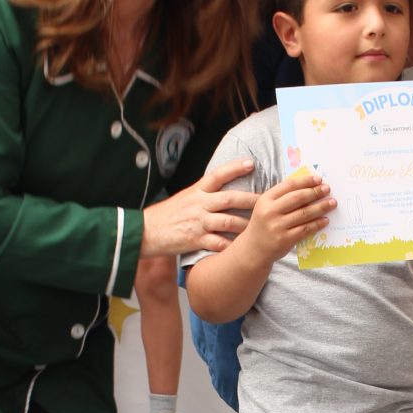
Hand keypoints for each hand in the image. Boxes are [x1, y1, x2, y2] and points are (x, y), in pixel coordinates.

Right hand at [140, 158, 261, 257]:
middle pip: (229, 199)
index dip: (234, 168)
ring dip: (245, 225)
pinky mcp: (195, 240)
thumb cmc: (166, 216)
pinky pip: (218, 243)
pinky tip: (242, 248)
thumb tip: (222, 188)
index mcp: (196, 191)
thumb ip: (203, 194)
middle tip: (267, 202)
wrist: (145, 231)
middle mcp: (198, 204)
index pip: (217, 175)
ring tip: (259, 228)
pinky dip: (231, 246)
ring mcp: (198, 222)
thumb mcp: (184, 198)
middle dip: (250, 201)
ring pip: (228, 222)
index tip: (251, 163)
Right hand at [243, 170, 333, 263]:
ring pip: (304, 214)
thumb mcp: (267, 207)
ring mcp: (278, 226)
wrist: (254, 249)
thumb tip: (308, 187)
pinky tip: (325, 220)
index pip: (288, 185)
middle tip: (327, 189)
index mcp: (266, 199)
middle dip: (315, 192)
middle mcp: (270, 211)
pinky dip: (317, 224)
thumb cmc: (264, 225)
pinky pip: (305, 229)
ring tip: (332, 203)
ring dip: (321, 207)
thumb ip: (283, 197)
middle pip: (298, 198)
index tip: (318, 179)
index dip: (305, 181)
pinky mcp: (285, 240)